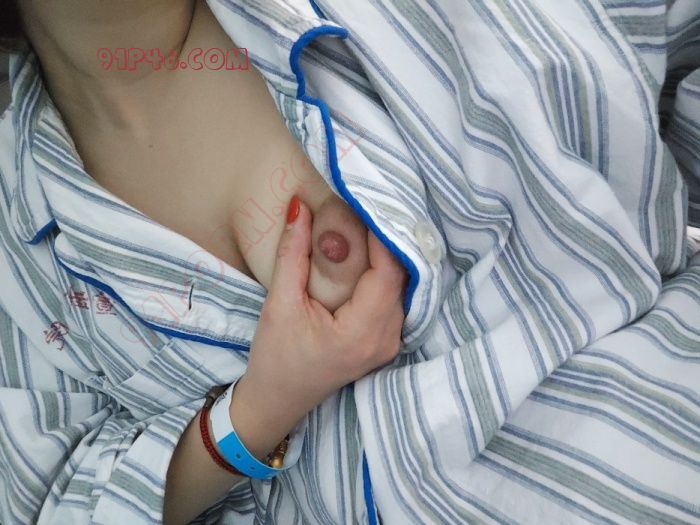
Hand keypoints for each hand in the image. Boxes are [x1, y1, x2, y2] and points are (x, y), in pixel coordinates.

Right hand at [235, 195, 407, 428]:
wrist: (276, 401)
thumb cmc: (274, 358)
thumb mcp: (280, 303)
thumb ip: (292, 254)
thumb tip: (301, 206)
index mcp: (363, 333)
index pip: (388, 272)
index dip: (381, 236)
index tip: (366, 204)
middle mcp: (386, 339)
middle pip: (399, 278)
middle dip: (385, 242)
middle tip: (366, 208)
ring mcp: (389, 343)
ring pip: (399, 288)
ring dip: (386, 257)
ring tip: (365, 226)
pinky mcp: (384, 342)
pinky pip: (393, 299)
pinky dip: (384, 275)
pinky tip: (367, 256)